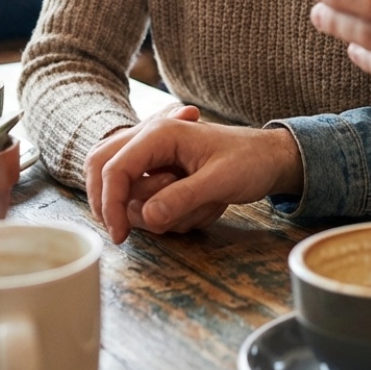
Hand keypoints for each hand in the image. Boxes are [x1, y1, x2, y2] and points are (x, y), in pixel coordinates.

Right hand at [85, 108, 303, 243]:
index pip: (115, 169)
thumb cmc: (249, 162)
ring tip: (197, 208)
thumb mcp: (220, 182)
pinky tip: (196, 209)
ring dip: (150, 210)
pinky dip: (160, 211)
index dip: (110, 205)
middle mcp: (150, 138)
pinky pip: (140, 194)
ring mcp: (153, 155)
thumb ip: (182, 198)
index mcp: (161, 133)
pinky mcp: (160, 170)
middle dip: (112, 203)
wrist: (269, 158)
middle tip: (125, 233)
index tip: (120, 236)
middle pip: (101, 168)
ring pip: (121, 186)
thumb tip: (148, 218)